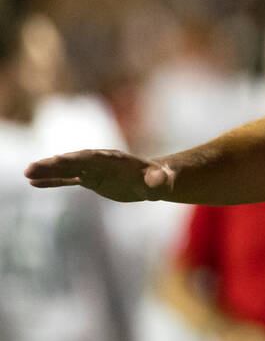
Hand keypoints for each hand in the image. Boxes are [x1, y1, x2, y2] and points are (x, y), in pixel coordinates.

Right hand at [24, 149, 172, 201]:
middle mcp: (100, 162)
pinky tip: (34, 183)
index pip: (92, 157)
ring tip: (26, 174)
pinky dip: (52, 181)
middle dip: (54, 164)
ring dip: (47, 171)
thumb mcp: (161, 181)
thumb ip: (158, 180)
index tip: (58, 159)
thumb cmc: (160, 180)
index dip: (76, 158)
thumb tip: (157, 183)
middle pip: (74, 161)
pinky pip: (68, 179)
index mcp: (115, 159)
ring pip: (67, 169)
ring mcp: (93, 170)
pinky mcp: (90, 180)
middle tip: (31, 168)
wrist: (155, 180)